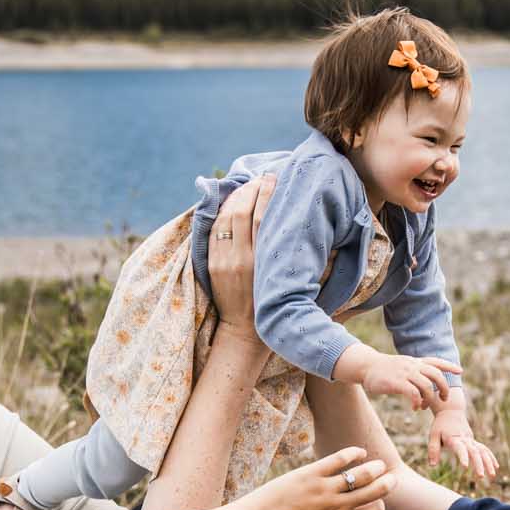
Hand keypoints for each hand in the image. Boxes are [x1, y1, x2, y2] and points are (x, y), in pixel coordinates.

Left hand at [207, 174, 275, 338]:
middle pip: (241, 213)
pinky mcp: (212, 264)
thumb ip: (287, 252)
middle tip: (260, 178)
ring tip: (246, 186)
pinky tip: (230, 203)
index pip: (263, 218)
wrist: (246, 331)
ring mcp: (223, 261)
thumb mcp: (286, 279)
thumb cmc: (275, 302)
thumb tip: (296, 222)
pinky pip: (214, 230)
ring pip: (225, 219)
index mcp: (262, 262)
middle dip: (250, 190)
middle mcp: (241, 259)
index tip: (273, 178)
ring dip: (235, 197)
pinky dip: (221, 212)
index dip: (267, 194)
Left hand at [228, 446, 395, 509]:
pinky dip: (353, 453)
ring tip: (380, 465)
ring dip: (376, 468)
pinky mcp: (311, 474)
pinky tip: (360, 452)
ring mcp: (325, 490)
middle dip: (387, 485)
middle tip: (391, 479)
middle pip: (375, 492)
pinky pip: (339, 459)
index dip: (379, 506)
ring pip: (362, 474)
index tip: (377, 502)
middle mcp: (338, 508)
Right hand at [343, 345, 460, 411]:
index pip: (436, 361)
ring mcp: (405, 373)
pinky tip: (415, 407)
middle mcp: (413, 365)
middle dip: (443, 388)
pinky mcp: (397, 382)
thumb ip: (413, 371)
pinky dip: (417, 402)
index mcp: (415, 362)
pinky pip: (413, 393)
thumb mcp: (401, 365)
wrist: (366, 367)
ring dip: (429, 398)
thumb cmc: (384, 370)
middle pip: (436, 374)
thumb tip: (424, 381)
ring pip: (427, 385)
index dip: (449, 365)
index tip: (460, 371)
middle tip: (443, 399)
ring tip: (424, 406)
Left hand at [428, 407, 498, 481]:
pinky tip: (496, 467)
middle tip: (480, 476)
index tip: (465, 467)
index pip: (460, 448)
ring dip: (488, 463)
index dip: (463, 457)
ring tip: (492, 476)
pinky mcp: (474, 441)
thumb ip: (433, 450)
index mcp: (454, 438)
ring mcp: (471, 440)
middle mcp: (465, 439)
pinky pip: (484, 449)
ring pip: (483, 451)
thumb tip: (432, 465)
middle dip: (479, 464)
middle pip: (474, 451)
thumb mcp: (433, 435)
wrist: (451, 411)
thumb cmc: (440, 425)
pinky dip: (491, 457)